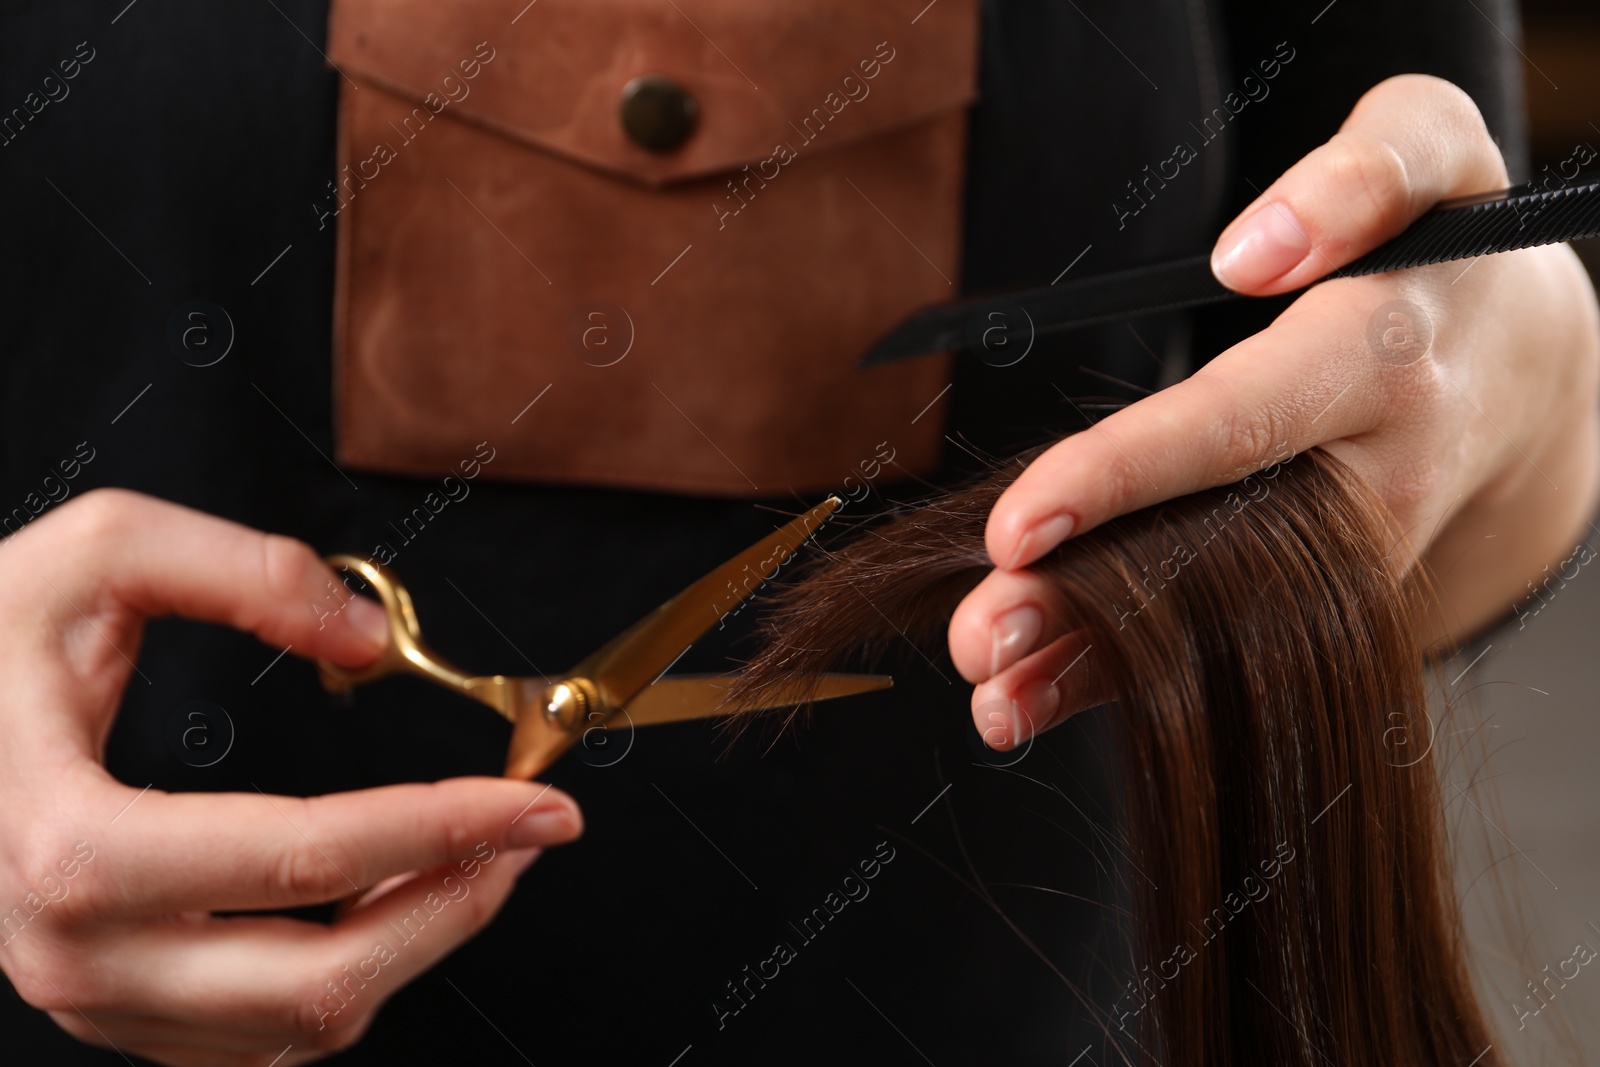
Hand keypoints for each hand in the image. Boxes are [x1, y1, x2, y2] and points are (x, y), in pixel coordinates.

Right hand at [0, 489, 583, 1064]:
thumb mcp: (95, 556)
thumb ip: (244, 571)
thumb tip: (366, 638)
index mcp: (73, 845)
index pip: (308, 859)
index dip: (445, 827)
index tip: (539, 804)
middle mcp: (79, 951)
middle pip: (321, 979)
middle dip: (452, 904)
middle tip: (526, 834)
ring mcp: (94, 996)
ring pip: (300, 1022)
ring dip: (415, 941)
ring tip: (476, 856)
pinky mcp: (114, 1009)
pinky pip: (261, 1032)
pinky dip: (352, 971)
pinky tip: (392, 899)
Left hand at [950, 74, 1599, 748]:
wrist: (1524, 366)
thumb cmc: (1444, 245)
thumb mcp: (1434, 153)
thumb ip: (1361, 175)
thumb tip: (1253, 254)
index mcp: (1377, 364)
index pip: (1237, 424)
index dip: (1122, 477)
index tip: (1015, 527)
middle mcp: (1369, 479)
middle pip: (1213, 553)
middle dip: (1090, 605)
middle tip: (978, 638)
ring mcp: (1349, 554)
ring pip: (1214, 620)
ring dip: (1093, 666)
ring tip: (991, 698)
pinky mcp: (1323, 588)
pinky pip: (1221, 635)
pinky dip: (1121, 676)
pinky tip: (1032, 699)